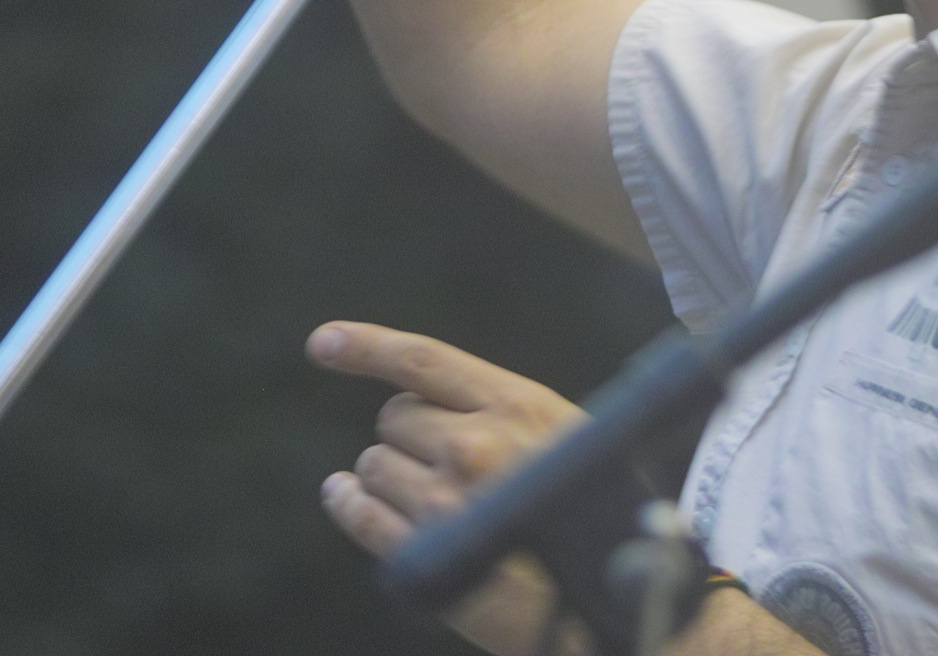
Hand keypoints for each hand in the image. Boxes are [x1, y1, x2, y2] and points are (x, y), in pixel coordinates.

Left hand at [310, 319, 588, 655]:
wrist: (614, 595)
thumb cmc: (593, 512)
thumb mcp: (564, 437)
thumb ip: (500, 410)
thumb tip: (423, 399)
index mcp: (516, 405)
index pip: (423, 360)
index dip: (366, 346)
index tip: (324, 343)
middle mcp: (475, 446)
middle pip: (394, 418)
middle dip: (410, 436)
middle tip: (448, 465)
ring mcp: (446, 502)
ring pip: (373, 466)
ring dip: (390, 476)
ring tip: (435, 501)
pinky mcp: (425, 555)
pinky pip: (362, 515)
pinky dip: (349, 503)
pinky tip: (346, 496)